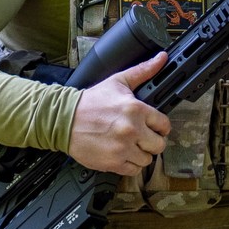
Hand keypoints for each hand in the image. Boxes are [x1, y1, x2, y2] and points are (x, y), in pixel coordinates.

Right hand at [68, 53, 170, 175]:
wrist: (64, 120)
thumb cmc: (91, 102)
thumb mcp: (117, 82)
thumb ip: (143, 71)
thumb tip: (161, 58)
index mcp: (136, 110)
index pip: (164, 125)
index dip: (160, 126)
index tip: (154, 127)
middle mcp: (132, 130)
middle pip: (159, 145)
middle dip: (152, 141)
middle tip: (143, 138)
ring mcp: (123, 148)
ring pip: (148, 160)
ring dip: (141, 154)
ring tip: (130, 146)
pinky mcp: (113, 163)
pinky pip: (133, 170)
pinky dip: (130, 164)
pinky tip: (122, 154)